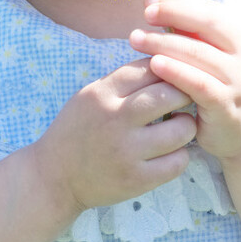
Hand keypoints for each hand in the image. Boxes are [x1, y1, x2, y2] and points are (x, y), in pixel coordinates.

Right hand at [29, 58, 196, 214]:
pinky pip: (178, 162)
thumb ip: (122, 81)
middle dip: (185, 93)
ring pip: (181, 129)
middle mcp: (115, 119)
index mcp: (102, 94)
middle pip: (170, 94)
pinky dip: (180, 155)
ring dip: (186, 125)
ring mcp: (127, 151)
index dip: (169, 68)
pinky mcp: (136, 180)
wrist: (54, 178)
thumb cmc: (77, 131)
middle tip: (185, 99)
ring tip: (179, 126)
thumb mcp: (89, 96)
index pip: (150, 68)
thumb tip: (164, 61)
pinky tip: (171, 152)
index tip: (174, 76)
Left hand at [129, 0, 240, 161]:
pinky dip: (176, 71)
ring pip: (198, 53)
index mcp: (240, 36)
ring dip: (164, 43)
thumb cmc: (222, 88)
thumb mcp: (213, 57)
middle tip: (144, 14)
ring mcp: (238, 80)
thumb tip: (156, 7)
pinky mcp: (227, 105)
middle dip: (172, 14)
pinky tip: (154, 64)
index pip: (208, 8)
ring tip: (136, 38)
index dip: (178, 1)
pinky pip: (199, 84)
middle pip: (206, 24)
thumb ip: (192, 36)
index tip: (149, 0)